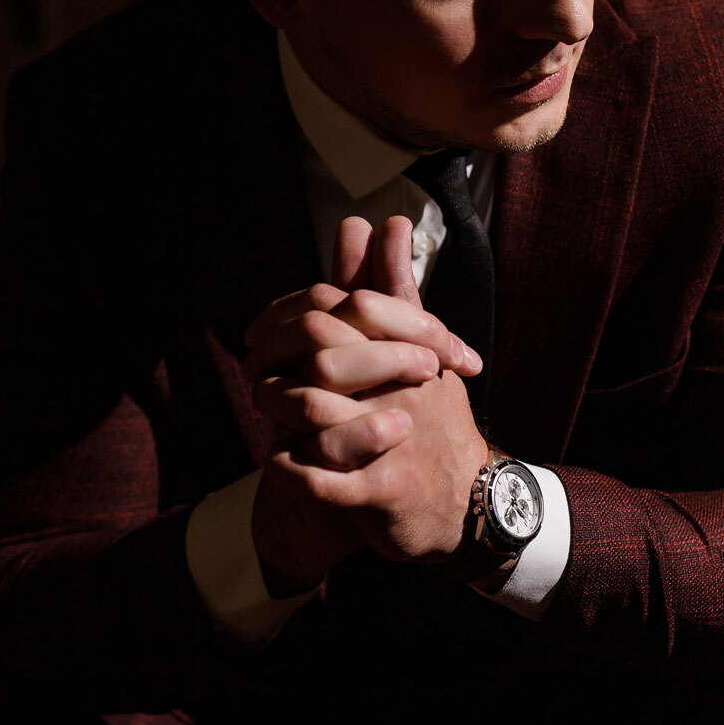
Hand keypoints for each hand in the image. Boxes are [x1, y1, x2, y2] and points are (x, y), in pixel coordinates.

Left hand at [249, 216, 489, 567]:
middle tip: (252, 369)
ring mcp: (395, 442)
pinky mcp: (383, 492)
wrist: (470, 503)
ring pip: (315, 412)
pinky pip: (318, 480)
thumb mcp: (419, 346)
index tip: (262, 327)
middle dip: (273, 360)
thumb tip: (387, 220)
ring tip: (262, 406)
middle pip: (324, 356)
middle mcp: (406, 390)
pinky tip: (277, 456)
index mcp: (412, 349)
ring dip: (275, 407)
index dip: (291, 312)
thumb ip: (393, 286)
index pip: (349, 307)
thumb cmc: (431, 416)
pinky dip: (287, 468)